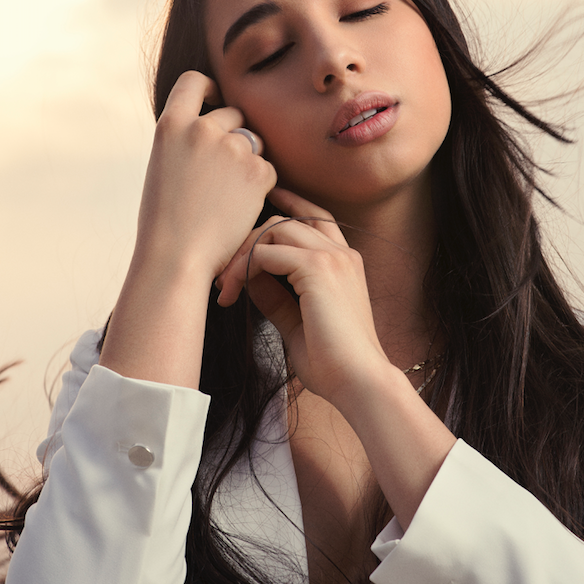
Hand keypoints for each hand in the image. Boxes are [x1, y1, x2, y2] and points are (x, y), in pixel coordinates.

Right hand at [134, 71, 276, 281]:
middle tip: (223, 175)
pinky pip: (267, 169)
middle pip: (233, 114)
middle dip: (234, 136)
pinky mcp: (258, 170)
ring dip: (248, 162)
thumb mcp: (163, 166)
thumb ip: (186, 141)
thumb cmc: (165, 220)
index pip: (194, 82)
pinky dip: (259, 186)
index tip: (216, 98)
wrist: (177, 257)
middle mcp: (202, 128)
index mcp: (171, 125)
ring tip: (225, 198)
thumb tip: (213, 123)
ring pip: (254, 143)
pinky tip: (238, 208)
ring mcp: (232, 148)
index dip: (210, 87)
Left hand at [217, 187, 390, 408]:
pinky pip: (268, 252)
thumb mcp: (296, 321)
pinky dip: (245, 268)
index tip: (263, 202)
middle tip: (224, 277)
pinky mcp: (318, 267)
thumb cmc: (332, 361)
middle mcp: (342, 253)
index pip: (314, 217)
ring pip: (274, 230)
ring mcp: (332, 257)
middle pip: (285, 221)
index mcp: (345, 262)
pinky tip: (235, 292)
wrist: (358, 382)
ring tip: (226, 287)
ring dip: (242, 254)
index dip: (289, 205)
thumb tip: (248, 276)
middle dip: (249, 241)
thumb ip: (275, 295)